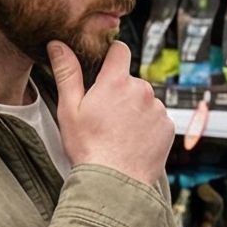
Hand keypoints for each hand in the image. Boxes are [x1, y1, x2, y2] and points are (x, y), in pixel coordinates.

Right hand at [48, 40, 171, 186]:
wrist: (115, 183)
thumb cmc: (88, 147)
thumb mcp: (69, 109)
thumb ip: (67, 73)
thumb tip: (58, 44)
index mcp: (116, 82)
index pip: (119, 50)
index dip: (111, 56)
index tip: (103, 67)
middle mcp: (142, 90)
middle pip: (130, 80)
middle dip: (119, 91)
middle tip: (103, 116)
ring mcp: (158, 109)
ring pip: (144, 101)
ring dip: (134, 110)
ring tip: (117, 133)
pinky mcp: (168, 127)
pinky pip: (157, 119)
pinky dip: (147, 126)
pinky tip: (132, 142)